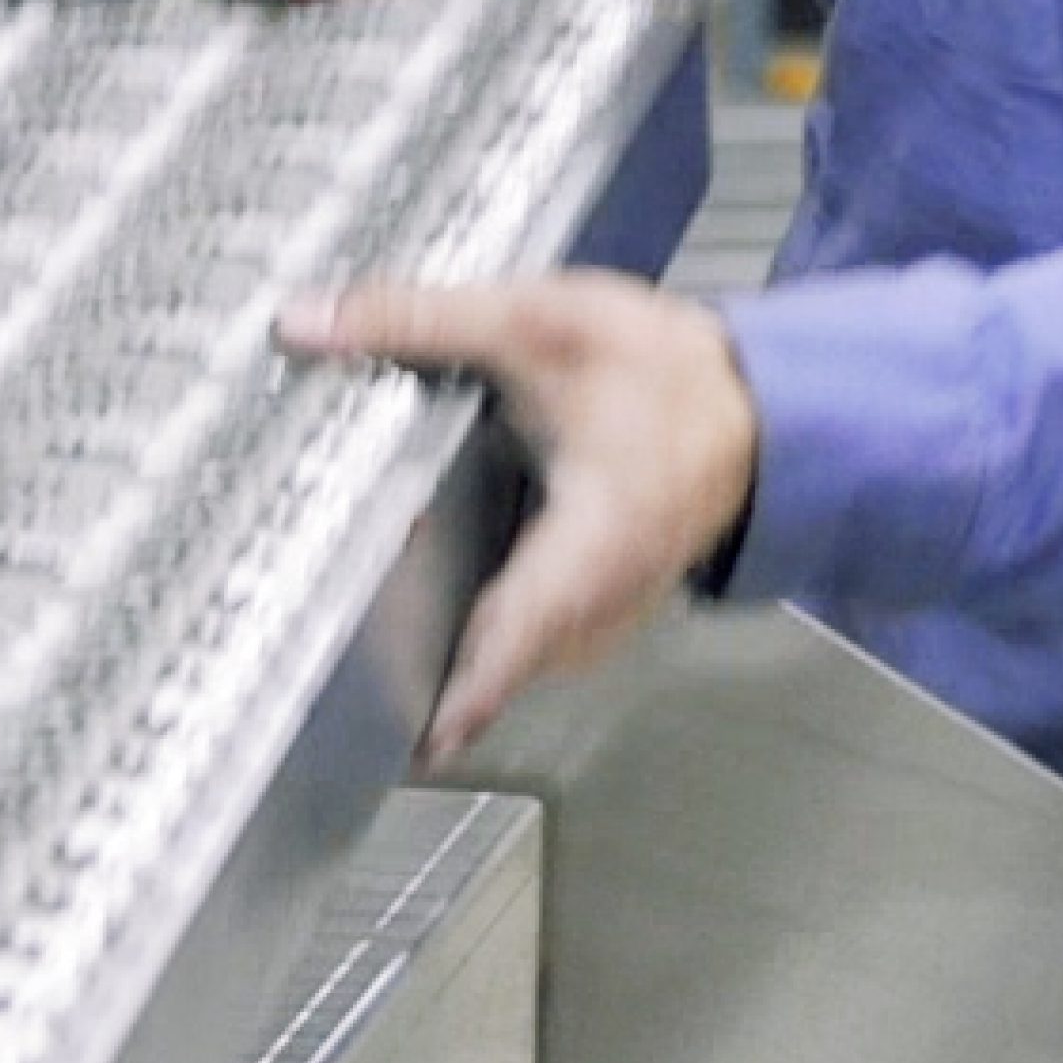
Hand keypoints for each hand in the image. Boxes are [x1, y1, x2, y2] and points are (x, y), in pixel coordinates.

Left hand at [283, 273, 759, 764]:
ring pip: (537, 653)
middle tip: (366, 692)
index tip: (423, 742)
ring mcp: (620, 603)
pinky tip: (459, 612)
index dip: (472, 691)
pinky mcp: (618, 595)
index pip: (520, 631)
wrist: (758, 394)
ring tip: (393, 664)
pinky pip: (555, 636)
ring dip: (478, 659)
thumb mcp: (533, 320)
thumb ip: (417, 320)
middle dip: (452, 679)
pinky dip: (508, 637)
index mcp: (594, 536)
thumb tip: (304, 324)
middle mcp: (610, 591)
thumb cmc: (660, 366)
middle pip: (518, 657)